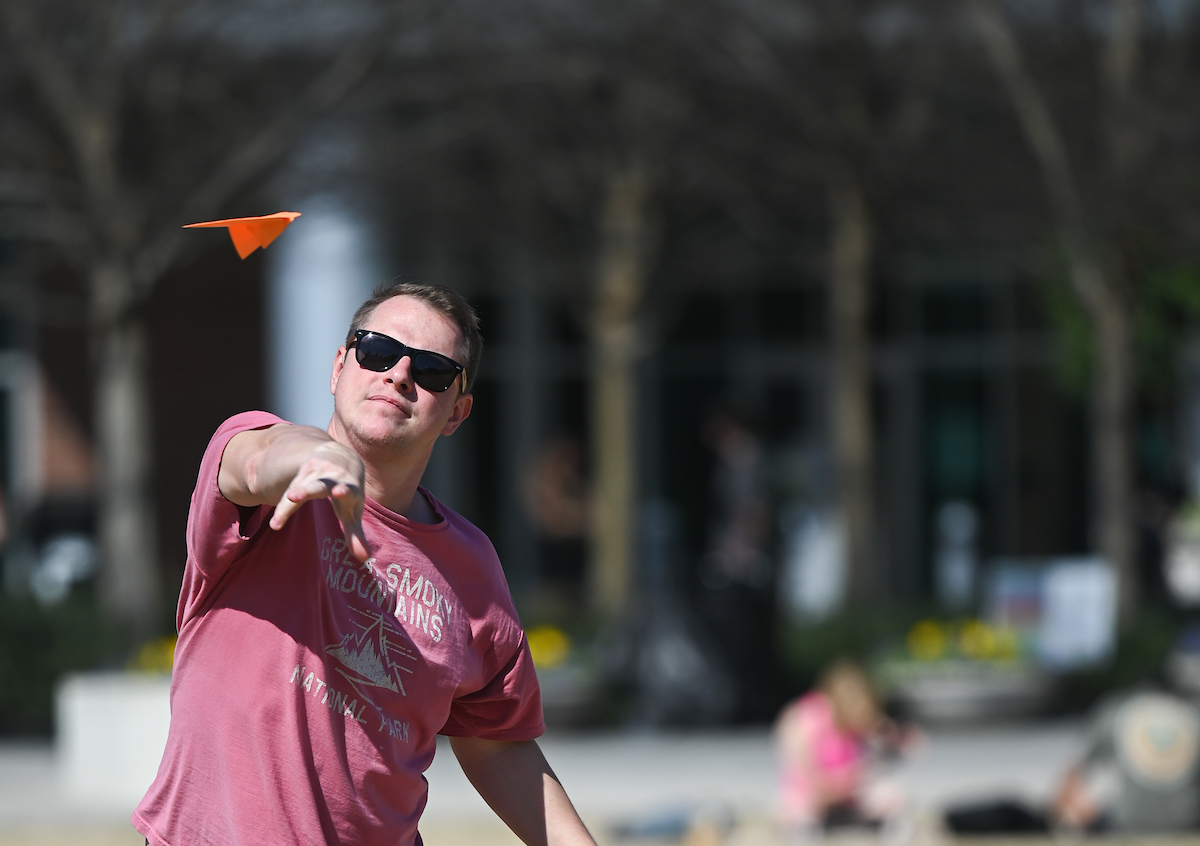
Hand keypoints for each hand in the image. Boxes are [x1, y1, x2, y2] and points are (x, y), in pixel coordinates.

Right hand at [269, 441, 370, 561]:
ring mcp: (315, 473)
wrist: (341, 457)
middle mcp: (331, 477)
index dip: (343, 491)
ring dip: (286, 506)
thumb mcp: (354, 510)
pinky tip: (276, 525)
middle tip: (293, 496)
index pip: (346, 489)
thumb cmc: (348, 491)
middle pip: (317, 485)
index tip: (338, 492)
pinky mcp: (302, 473)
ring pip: (297, 492)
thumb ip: (356, 534)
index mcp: (349, 487)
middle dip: (305, 490)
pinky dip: (283, 509)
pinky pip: (290, 494)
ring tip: (276, 524)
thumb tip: (364, 558)